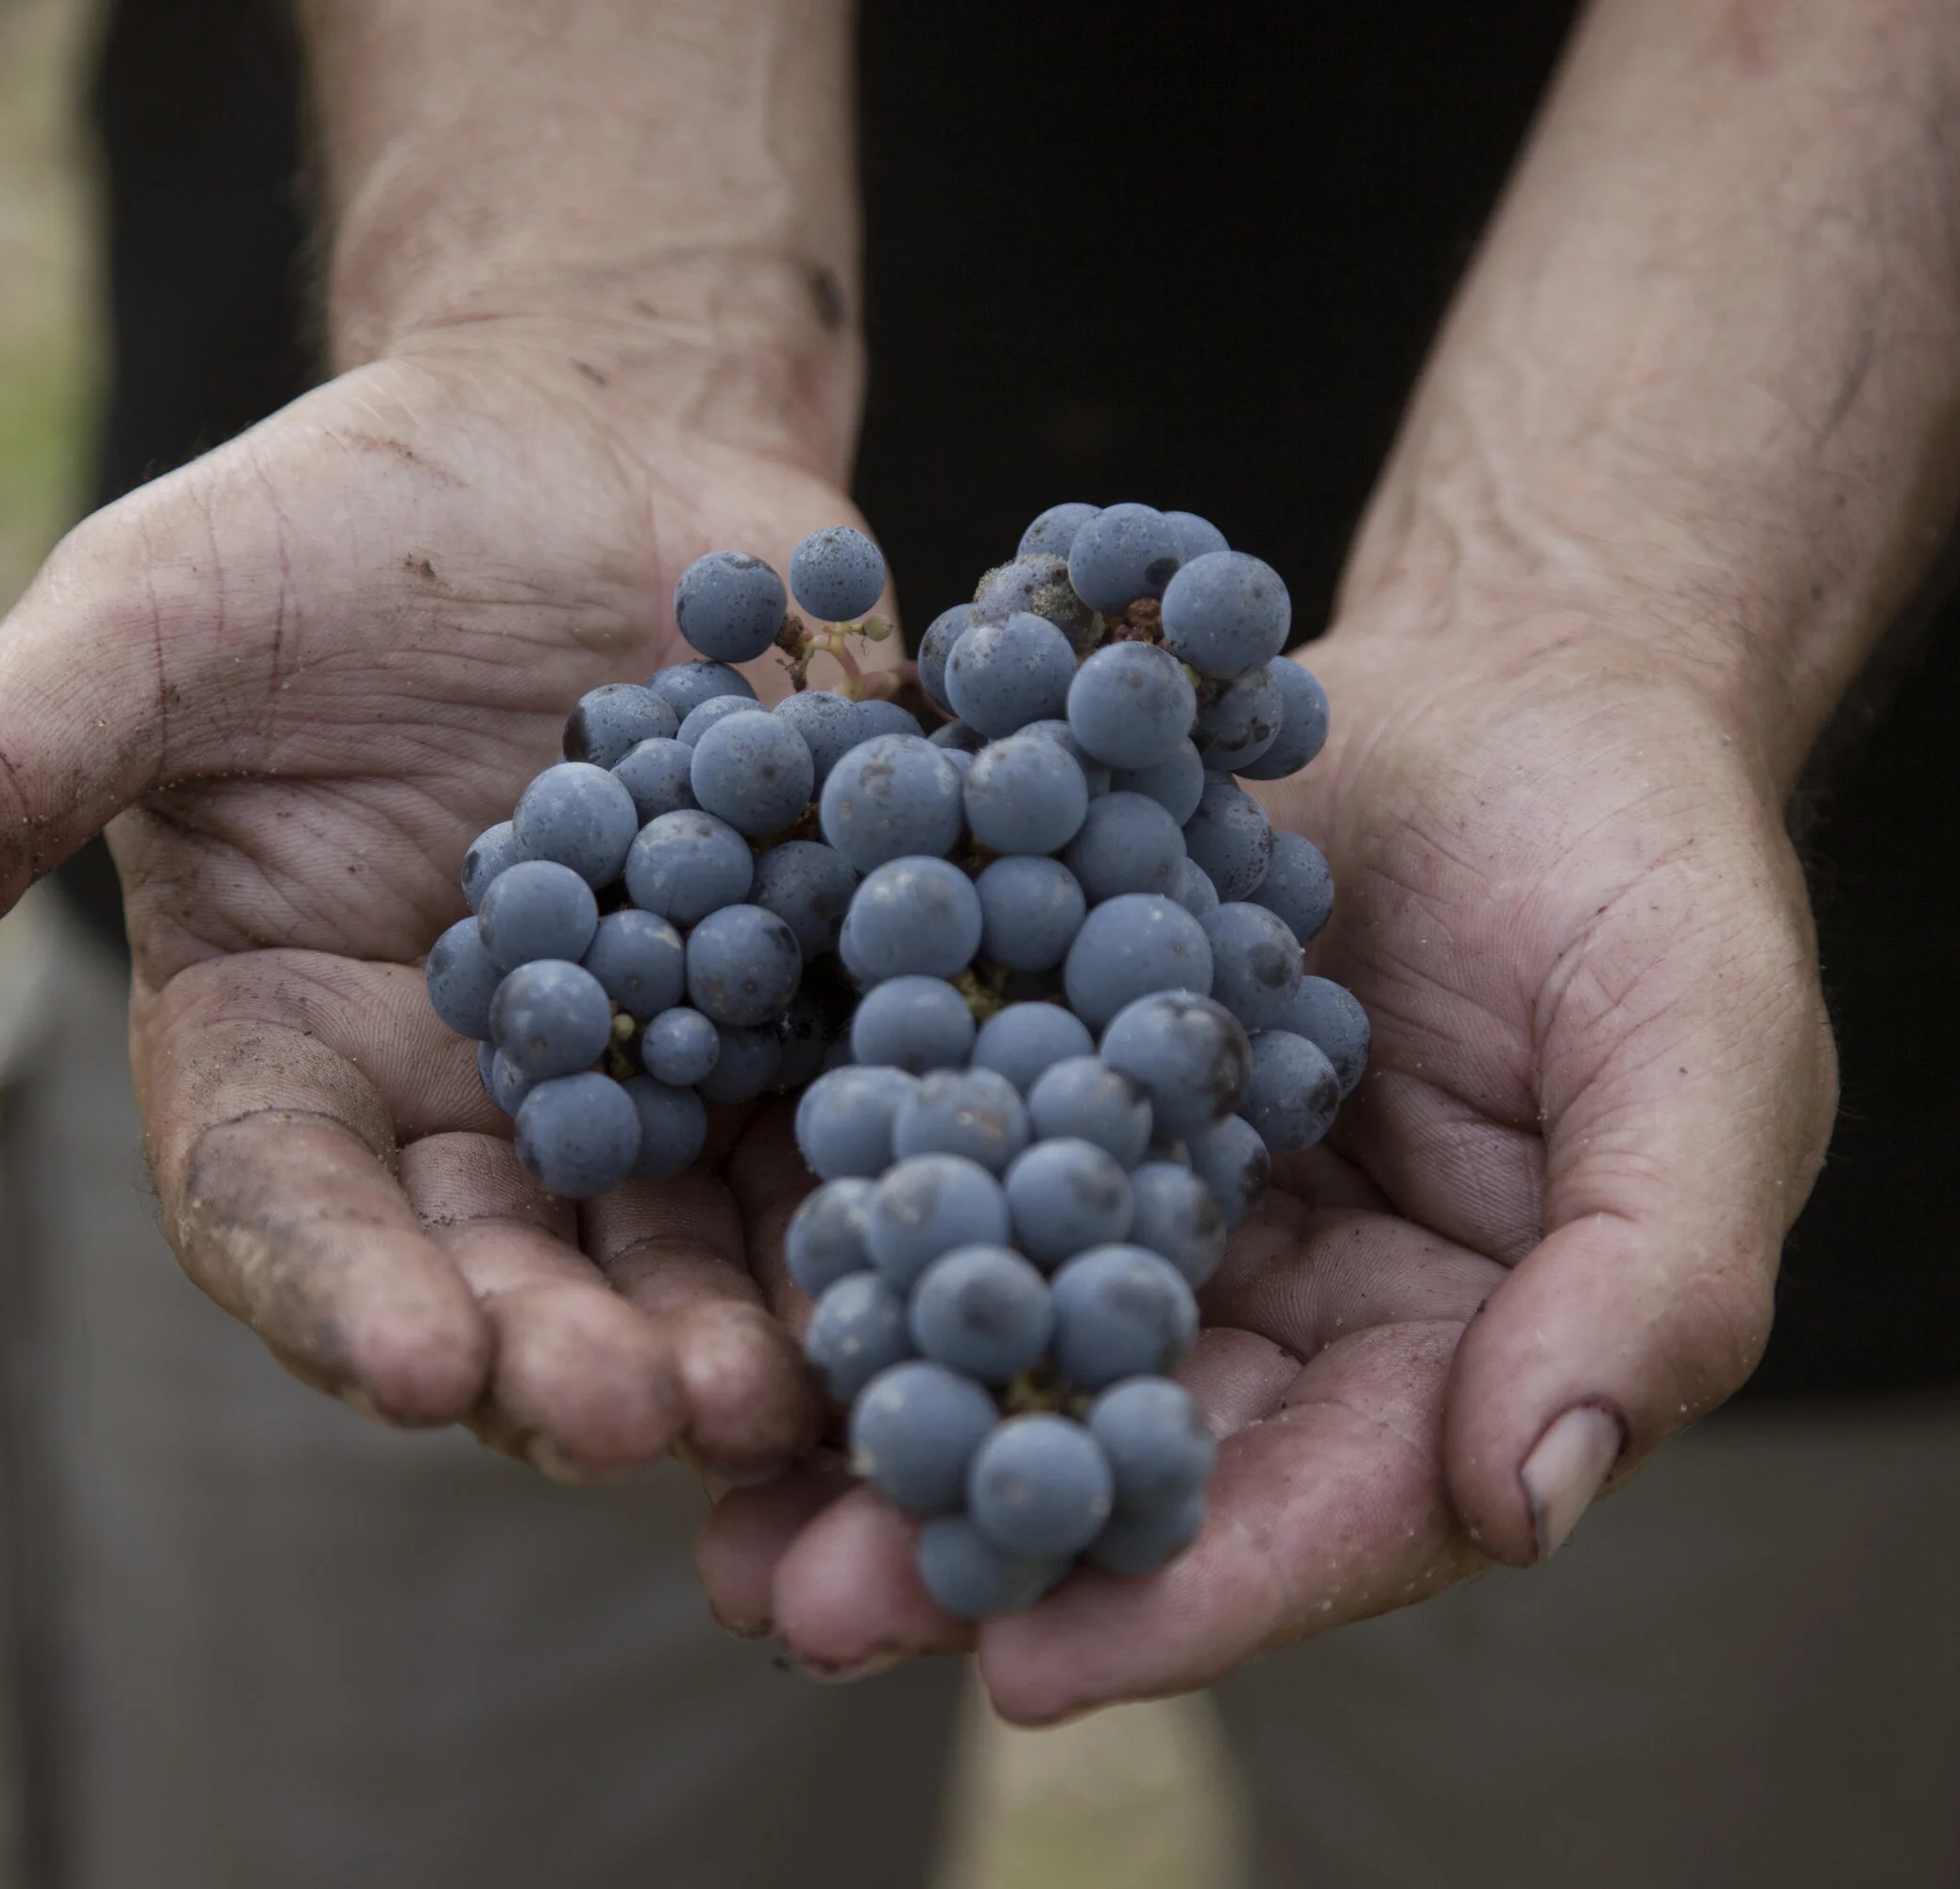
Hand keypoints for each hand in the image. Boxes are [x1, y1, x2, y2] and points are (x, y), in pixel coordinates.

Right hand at [0, 346, 868, 1481]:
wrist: (593, 439)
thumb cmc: (341, 527)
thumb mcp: (152, 624)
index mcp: (290, 1044)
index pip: (288, 1210)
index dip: (341, 1293)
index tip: (411, 1360)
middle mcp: (467, 1099)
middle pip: (500, 1266)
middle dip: (558, 1352)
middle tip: (623, 1420)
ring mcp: (650, 1069)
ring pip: (680, 1240)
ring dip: (729, 1324)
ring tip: (780, 1392)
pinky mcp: (805, 1009)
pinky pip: (838, 1129)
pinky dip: (874, 1195)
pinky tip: (932, 1246)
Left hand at [699, 616, 1835, 1716]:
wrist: (1510, 689)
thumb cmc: (1642, 870)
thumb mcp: (1701, 1050)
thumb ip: (1651, 1277)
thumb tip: (1531, 1500)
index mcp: (1443, 1358)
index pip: (1323, 1512)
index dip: (1187, 1595)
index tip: (1030, 1668)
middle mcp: (1275, 1315)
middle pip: (1124, 1455)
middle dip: (969, 1537)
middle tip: (807, 1609)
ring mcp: (1148, 1201)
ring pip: (1008, 1337)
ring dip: (868, 1427)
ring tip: (720, 1515)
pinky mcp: (1053, 1080)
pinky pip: (950, 1164)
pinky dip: (849, 1235)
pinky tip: (735, 1285)